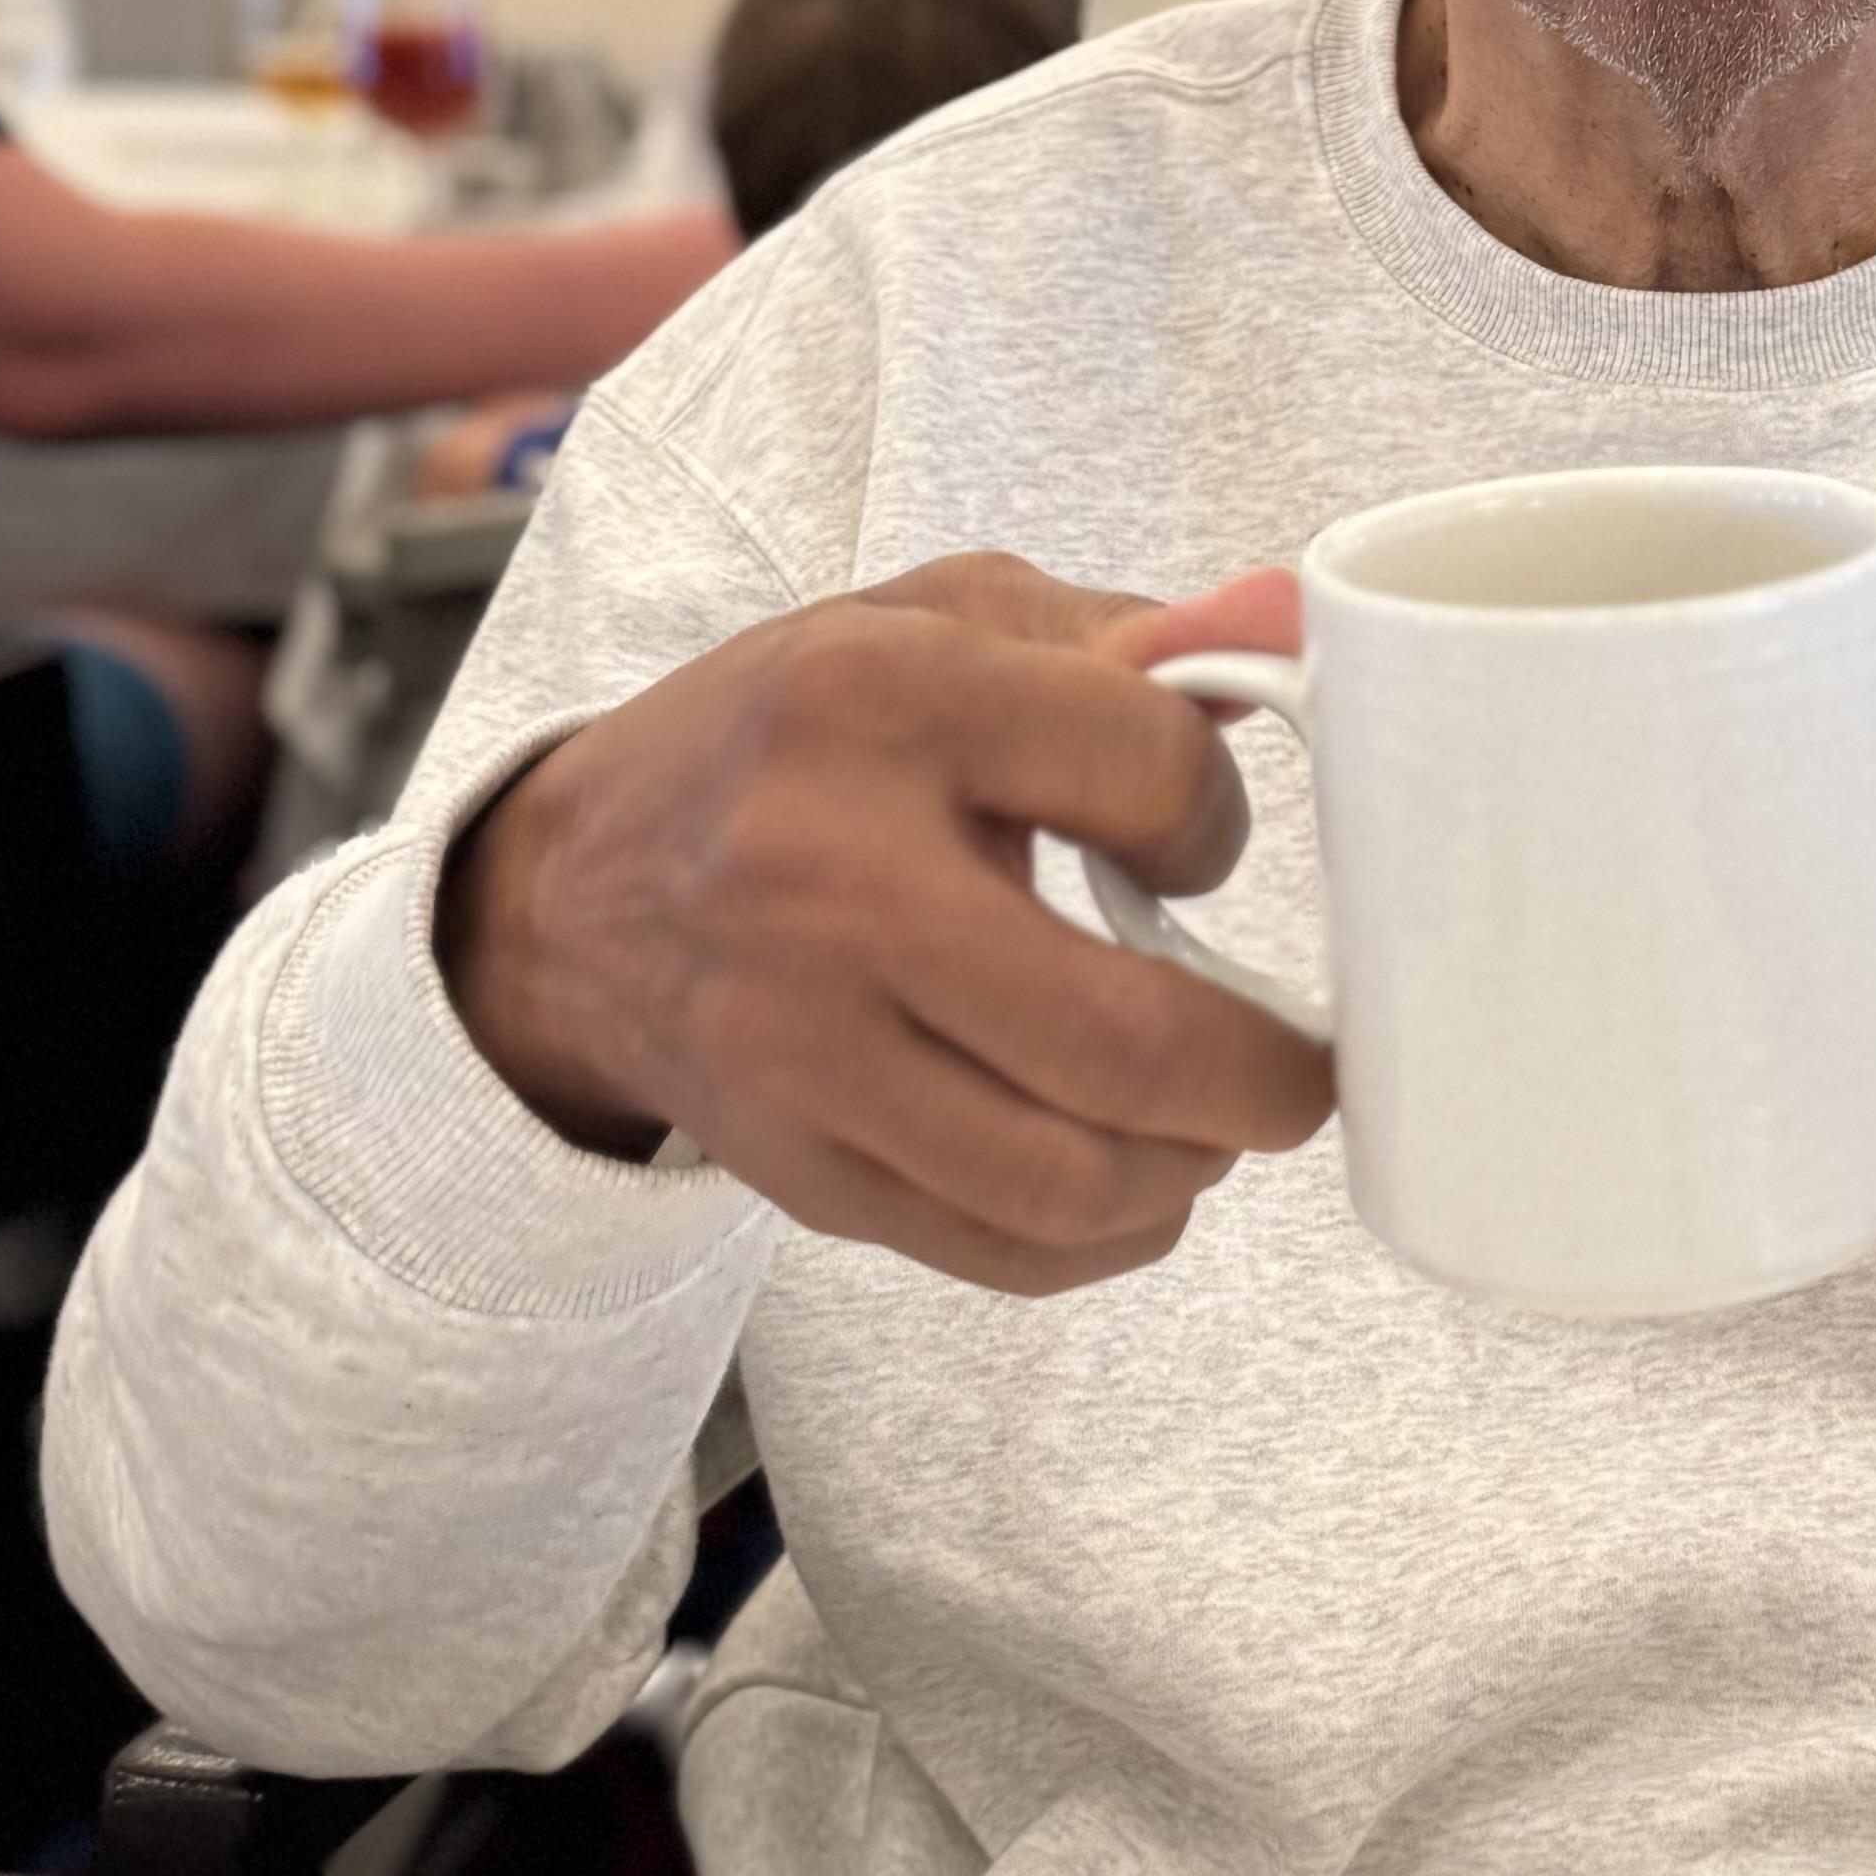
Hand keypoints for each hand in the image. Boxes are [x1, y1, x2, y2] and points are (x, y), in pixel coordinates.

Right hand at [436, 552, 1332, 1293]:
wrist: (577, 894)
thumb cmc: (794, 743)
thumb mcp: (940, 624)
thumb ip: (1131, 632)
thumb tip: (1290, 625)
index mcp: (875, 704)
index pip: (1147, 773)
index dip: (1216, 812)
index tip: (1191, 833)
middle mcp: (827, 882)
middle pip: (1123, 1037)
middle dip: (1264, 1071)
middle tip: (1298, 1061)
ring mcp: (802, 1049)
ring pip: (1072, 1178)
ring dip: (1192, 1162)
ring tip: (1209, 1113)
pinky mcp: (798, 1170)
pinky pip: (1005, 1251)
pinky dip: (1108, 1233)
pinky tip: (1125, 1171)